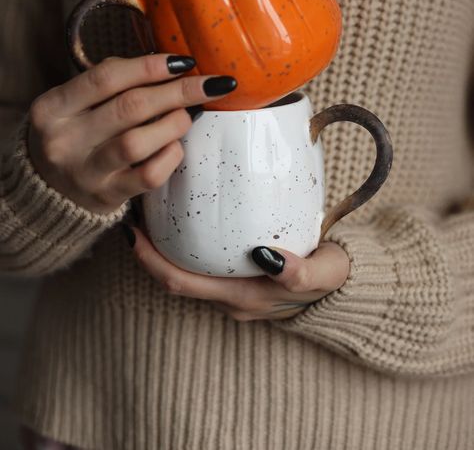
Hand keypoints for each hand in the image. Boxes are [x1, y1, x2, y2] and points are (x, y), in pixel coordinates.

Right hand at [27, 53, 236, 214]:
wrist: (49, 193)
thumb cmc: (75, 135)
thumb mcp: (75, 104)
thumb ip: (112, 82)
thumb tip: (168, 65)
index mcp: (53, 107)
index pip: (106, 77)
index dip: (150, 66)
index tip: (184, 61)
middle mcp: (64, 140)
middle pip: (129, 107)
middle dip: (177, 92)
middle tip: (209, 85)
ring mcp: (85, 172)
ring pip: (138, 142)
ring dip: (174, 123)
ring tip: (189, 115)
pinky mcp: (107, 197)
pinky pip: (148, 176)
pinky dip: (170, 156)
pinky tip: (174, 146)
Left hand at [124, 224, 349, 319]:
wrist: (344, 288)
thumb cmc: (332, 278)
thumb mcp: (325, 272)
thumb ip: (300, 272)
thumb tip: (266, 257)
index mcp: (241, 297)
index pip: (180, 282)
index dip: (150, 259)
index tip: (131, 229)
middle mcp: (228, 297)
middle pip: (173, 275)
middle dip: (146, 247)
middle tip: (132, 208)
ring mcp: (231, 289)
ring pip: (185, 268)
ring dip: (162, 244)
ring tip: (150, 205)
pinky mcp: (236, 276)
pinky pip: (200, 261)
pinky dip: (184, 240)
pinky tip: (184, 210)